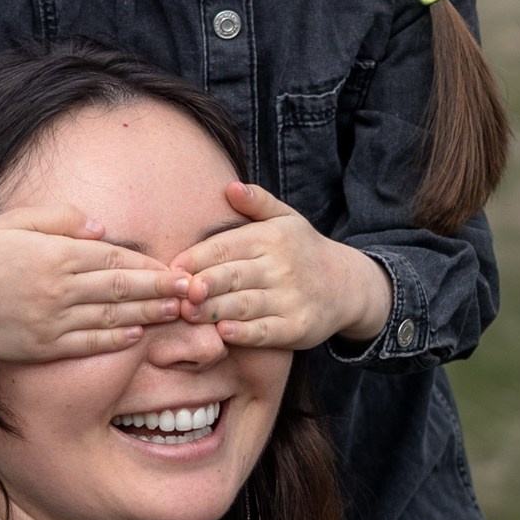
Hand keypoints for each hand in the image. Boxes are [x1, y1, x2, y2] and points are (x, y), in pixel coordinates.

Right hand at [0, 205, 182, 360]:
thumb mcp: (16, 220)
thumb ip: (61, 218)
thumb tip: (103, 229)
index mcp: (54, 254)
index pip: (113, 259)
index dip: (149, 266)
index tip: (178, 269)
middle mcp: (56, 289)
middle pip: (120, 289)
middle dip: (161, 291)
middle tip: (195, 293)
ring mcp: (49, 321)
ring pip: (110, 319)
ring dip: (147, 317)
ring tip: (177, 314)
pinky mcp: (40, 347)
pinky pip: (85, 344)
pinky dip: (114, 341)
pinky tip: (137, 336)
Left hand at [173, 181, 392, 351]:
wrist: (347, 286)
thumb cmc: (303, 251)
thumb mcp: (286, 219)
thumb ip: (258, 201)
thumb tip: (229, 186)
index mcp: (271, 237)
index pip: (225, 246)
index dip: (196, 258)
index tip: (171, 269)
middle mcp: (281, 266)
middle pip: (232, 275)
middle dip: (201, 284)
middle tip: (175, 294)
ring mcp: (290, 298)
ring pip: (245, 304)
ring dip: (214, 310)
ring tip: (188, 314)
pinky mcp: (298, 327)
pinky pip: (266, 331)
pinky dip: (244, 333)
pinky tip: (222, 333)